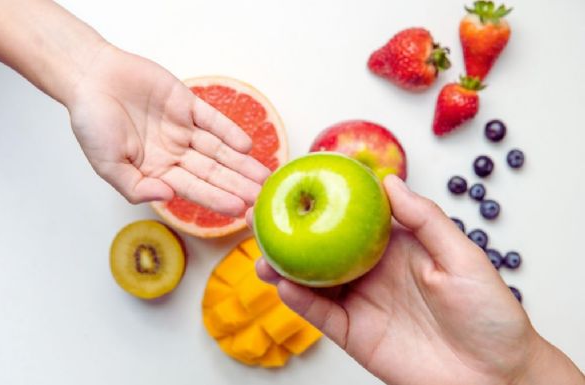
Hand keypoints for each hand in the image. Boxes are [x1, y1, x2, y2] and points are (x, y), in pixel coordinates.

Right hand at [66, 44, 268, 214]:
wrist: (89, 77)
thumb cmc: (91, 122)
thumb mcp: (106, 164)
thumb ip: (134, 187)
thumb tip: (166, 197)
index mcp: (156, 171)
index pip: (193, 189)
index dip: (216, 198)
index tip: (239, 209)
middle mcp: (173, 152)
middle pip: (212, 172)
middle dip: (237, 185)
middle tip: (262, 198)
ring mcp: (182, 128)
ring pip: (218, 149)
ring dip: (240, 163)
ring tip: (263, 176)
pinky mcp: (186, 103)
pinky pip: (212, 119)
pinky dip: (229, 131)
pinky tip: (246, 146)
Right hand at [256, 175, 583, 384]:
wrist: (495, 376)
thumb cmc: (490, 315)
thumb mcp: (463, 257)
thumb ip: (425, 220)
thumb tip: (390, 181)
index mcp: (395, 248)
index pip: (352, 219)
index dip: (324, 202)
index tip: (296, 184)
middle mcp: (372, 272)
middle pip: (322, 250)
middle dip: (291, 235)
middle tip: (263, 220)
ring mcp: (361, 303)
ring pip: (313, 282)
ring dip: (284, 270)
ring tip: (262, 257)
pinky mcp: (355, 335)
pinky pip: (321, 316)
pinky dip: (299, 302)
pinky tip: (284, 287)